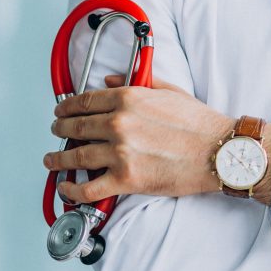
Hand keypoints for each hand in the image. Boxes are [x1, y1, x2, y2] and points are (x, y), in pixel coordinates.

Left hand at [43, 74, 236, 203]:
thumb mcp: (167, 91)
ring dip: (58, 159)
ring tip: (51, 160)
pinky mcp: (126, 180)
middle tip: (55, 131)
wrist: (219, 152)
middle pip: (75, 127)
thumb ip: (136, 82)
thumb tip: (109, 80)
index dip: (67, 107)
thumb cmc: (198, 123)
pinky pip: (89, 188)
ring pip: (76, 157)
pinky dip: (72, 190)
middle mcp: (118, 124)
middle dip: (59, 129)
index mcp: (127, 99)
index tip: (60, 110)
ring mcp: (120, 153)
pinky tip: (65, 188)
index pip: (85, 101)